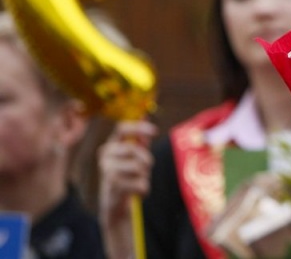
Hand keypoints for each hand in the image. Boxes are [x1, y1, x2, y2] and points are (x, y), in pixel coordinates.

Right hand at [97, 120, 157, 258]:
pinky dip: (144, 188)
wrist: (115, 206)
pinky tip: (138, 192)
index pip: (121, 128)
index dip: (138, 127)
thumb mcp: (134, 157)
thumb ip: (140, 139)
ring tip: (138, 181)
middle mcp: (105, 156)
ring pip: (138, 167)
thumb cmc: (127, 177)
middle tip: (146, 168)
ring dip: (145, 176)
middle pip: (133, 149)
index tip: (155, 131)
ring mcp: (107, 171)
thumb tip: (144, 114)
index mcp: (110, 146)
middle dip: (146, 159)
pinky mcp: (113, 187)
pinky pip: (140, 183)